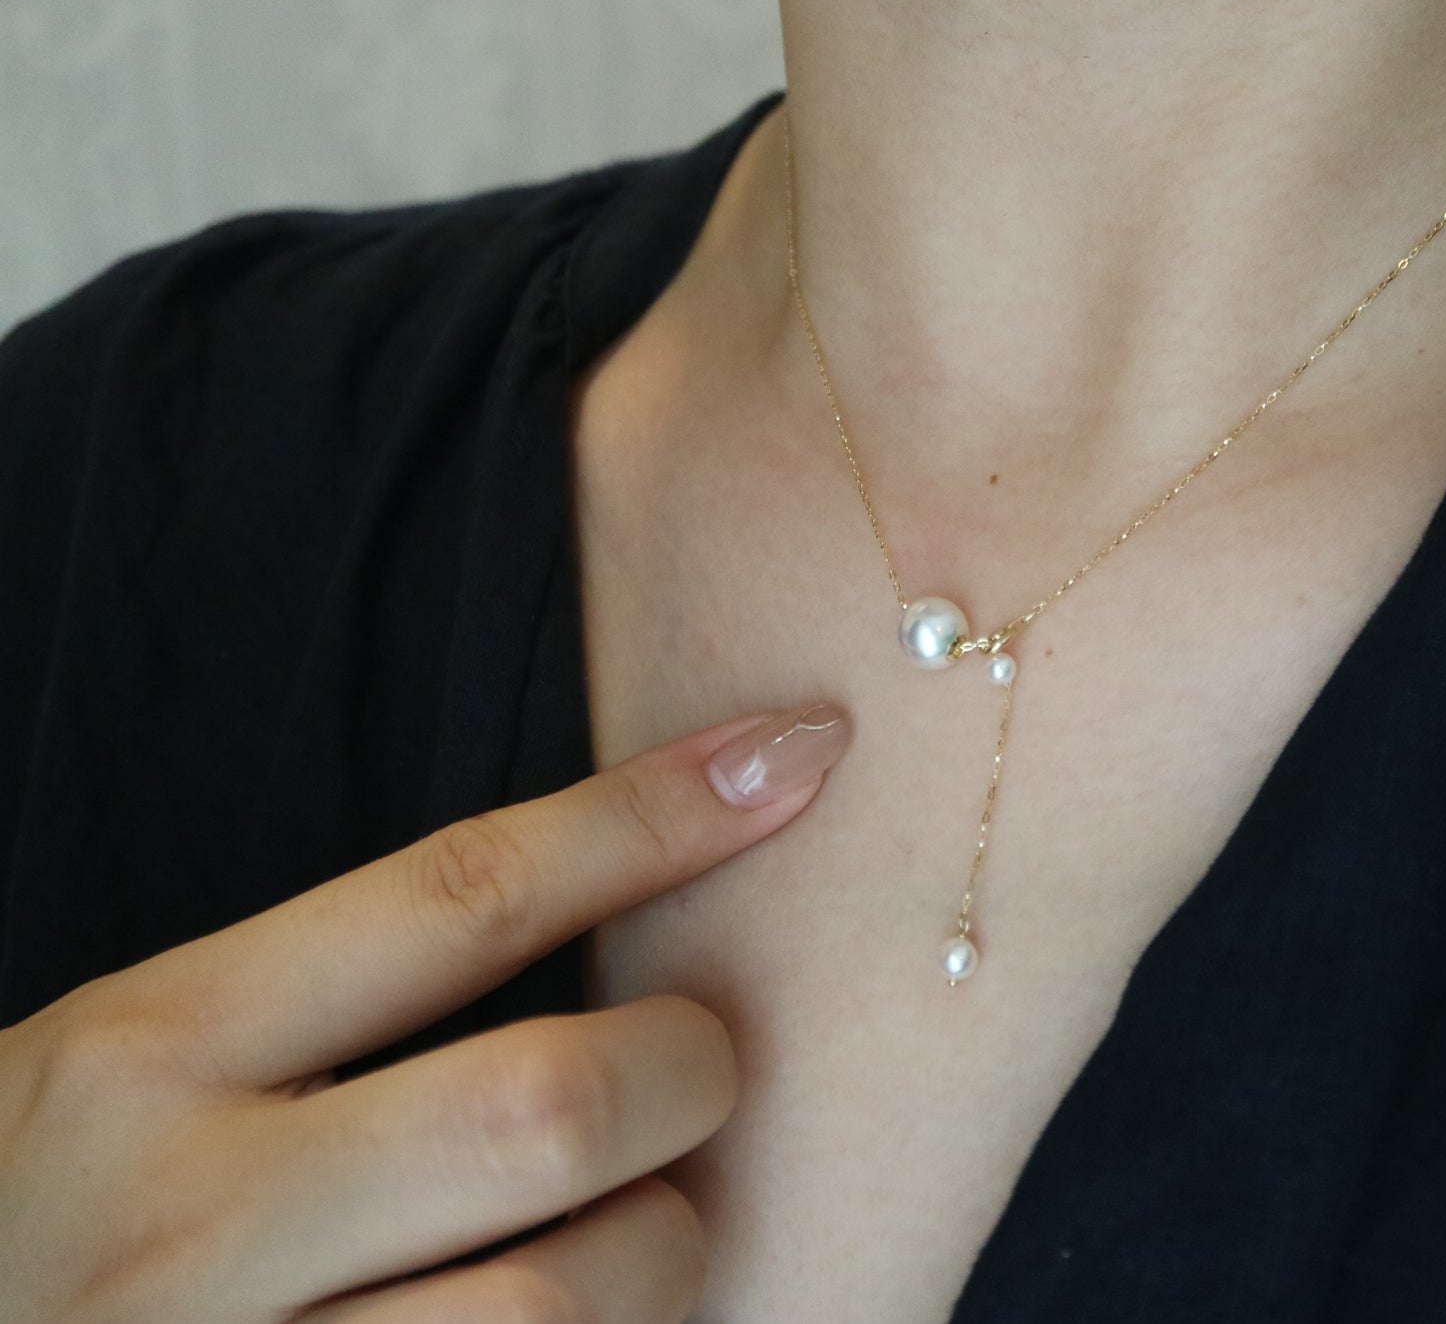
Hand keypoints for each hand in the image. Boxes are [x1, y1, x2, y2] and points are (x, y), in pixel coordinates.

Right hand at [0, 702, 852, 1322]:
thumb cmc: (41, 1219)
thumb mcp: (127, 1071)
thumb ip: (324, 1010)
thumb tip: (601, 925)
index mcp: (150, 1057)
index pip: (458, 898)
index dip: (651, 819)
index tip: (790, 758)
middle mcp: (188, 1222)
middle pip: (548, 1108)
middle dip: (683, 1074)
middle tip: (687, 1072)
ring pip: (565, 1303)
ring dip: (657, 1256)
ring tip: (631, 1232)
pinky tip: (577, 1323)